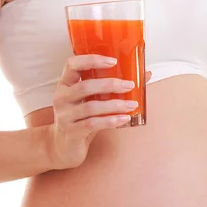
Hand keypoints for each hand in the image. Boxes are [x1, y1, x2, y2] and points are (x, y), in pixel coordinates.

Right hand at [47, 54, 151, 169]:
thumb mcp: (93, 101)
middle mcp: (62, 98)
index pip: (72, 64)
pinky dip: (110, 121)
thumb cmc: (82, 119)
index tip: (113, 61)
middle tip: (130, 85)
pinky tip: (124, 119)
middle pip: (86, 86)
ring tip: (132, 105)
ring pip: (91, 107)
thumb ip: (111, 89)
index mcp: (65, 84)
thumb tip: (144, 74)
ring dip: (115, 105)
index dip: (91, 60)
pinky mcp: (72, 132)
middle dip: (110, 84)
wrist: (64, 146)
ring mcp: (65, 115)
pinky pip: (93, 124)